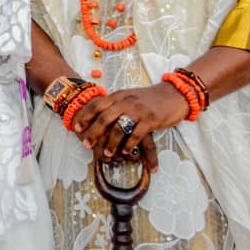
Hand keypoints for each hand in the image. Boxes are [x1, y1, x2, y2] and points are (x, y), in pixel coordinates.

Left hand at [70, 83, 188, 173]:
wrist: (174, 94)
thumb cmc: (150, 98)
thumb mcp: (129, 96)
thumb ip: (116, 103)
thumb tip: (99, 112)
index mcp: (118, 96)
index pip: (96, 104)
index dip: (85, 116)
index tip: (75, 127)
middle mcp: (125, 102)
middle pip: (103, 118)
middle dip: (93, 132)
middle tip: (86, 144)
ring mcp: (137, 110)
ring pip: (119, 128)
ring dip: (111, 143)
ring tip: (107, 154)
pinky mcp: (150, 119)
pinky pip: (136, 135)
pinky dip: (129, 145)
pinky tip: (126, 153)